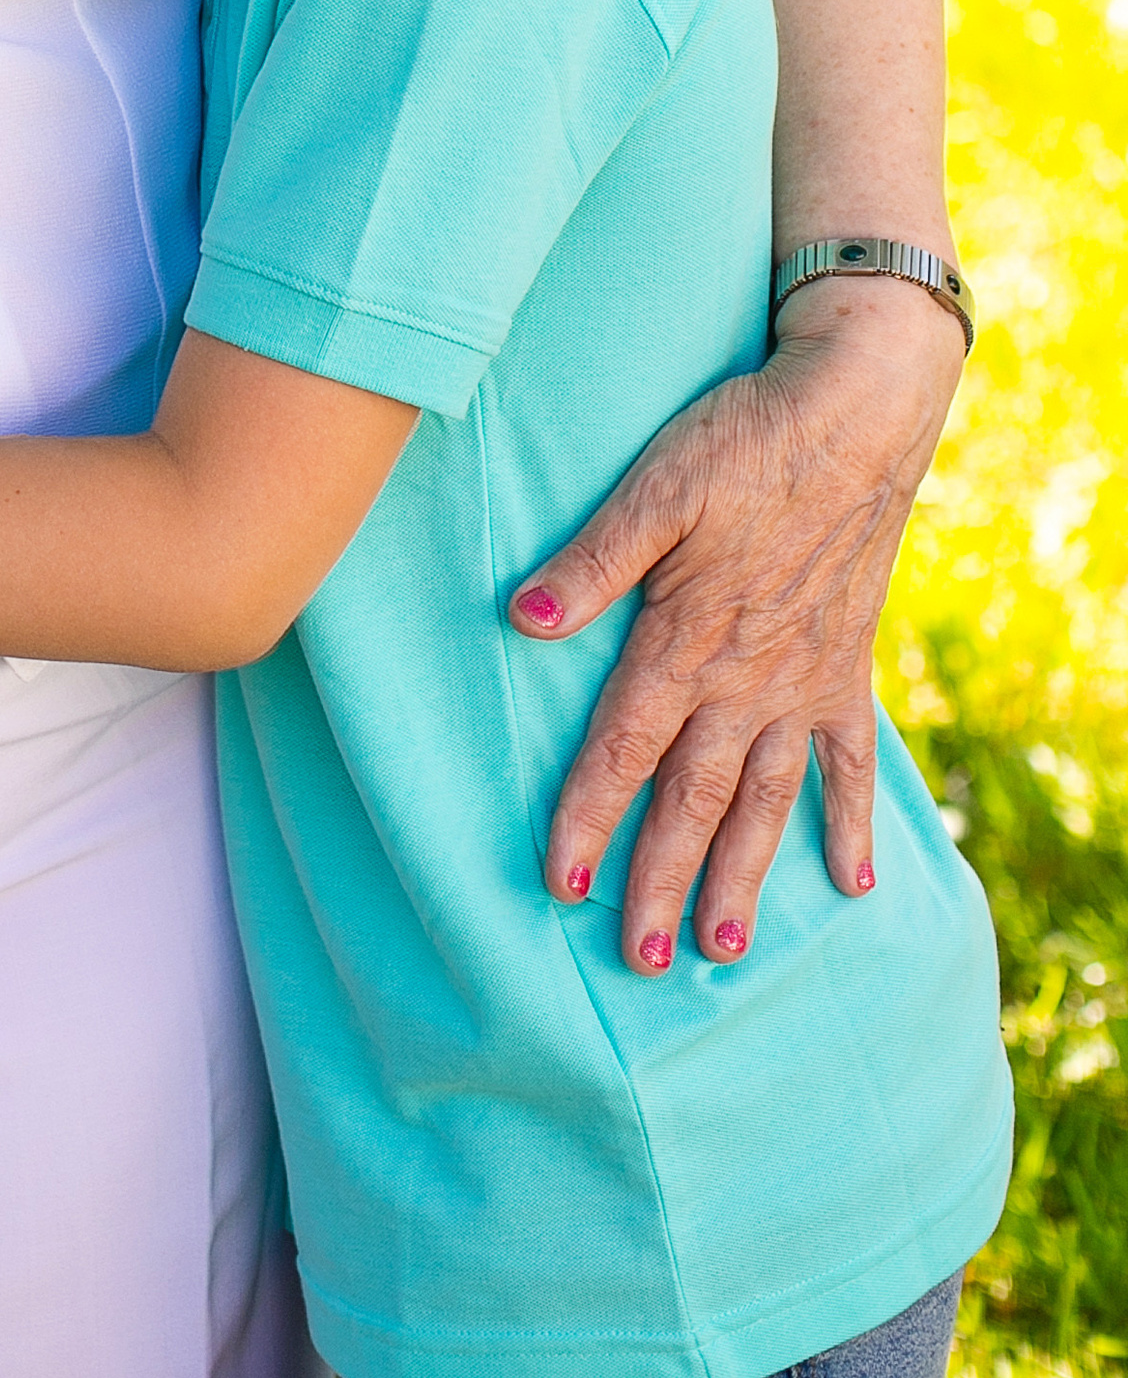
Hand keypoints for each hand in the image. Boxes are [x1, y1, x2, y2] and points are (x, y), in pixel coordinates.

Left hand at [507, 274, 963, 973]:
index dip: (587, 819)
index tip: (560, 885)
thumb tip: (521, 617)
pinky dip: (853, 822)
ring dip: (742, 876)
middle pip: (691, 800)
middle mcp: (744, 681)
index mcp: (684, 642)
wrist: (855, 418)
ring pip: (764, 801)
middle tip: (640, 959)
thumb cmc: (742, 442)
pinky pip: (852, 763)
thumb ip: (591, 560)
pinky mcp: (848, 668)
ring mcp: (803, 682)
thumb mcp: (654, 489)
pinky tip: (852, 882)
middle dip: (661, 881)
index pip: (623, 751)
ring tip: (722, 949)